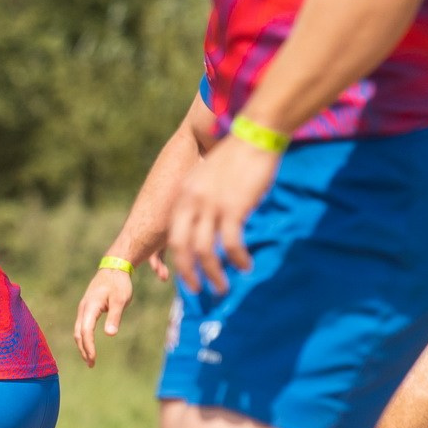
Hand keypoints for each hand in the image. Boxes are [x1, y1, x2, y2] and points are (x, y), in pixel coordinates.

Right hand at [73, 266, 133, 366]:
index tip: (93, 360)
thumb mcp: (120, 300)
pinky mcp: (87, 307)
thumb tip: (110, 335)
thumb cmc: (119, 284)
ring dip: (83, 344)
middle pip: (79, 333)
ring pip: (78, 330)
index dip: (89, 347)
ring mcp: (84, 307)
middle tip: (91, 364)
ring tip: (89, 357)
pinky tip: (89, 342)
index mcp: (90, 307)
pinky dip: (84, 337)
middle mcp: (83, 308)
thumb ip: (114, 317)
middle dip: (83, 349)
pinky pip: (82, 325)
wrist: (114, 267)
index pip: (86, 331)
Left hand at [166, 132, 280, 293]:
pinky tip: (245, 267)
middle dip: (188, 273)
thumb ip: (202, 201)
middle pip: (182, 247)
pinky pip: (232, 243)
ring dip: (213, 274)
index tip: (187, 274)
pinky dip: (237, 259)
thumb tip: (208, 225)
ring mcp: (211, 205)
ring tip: (222, 288)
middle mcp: (192, 202)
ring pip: (205, 250)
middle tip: (197, 291)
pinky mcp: (233, 207)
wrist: (254, 136)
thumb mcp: (208, 179)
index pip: (173, 235)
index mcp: (184, 196)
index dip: (178, 259)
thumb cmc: (236, 158)